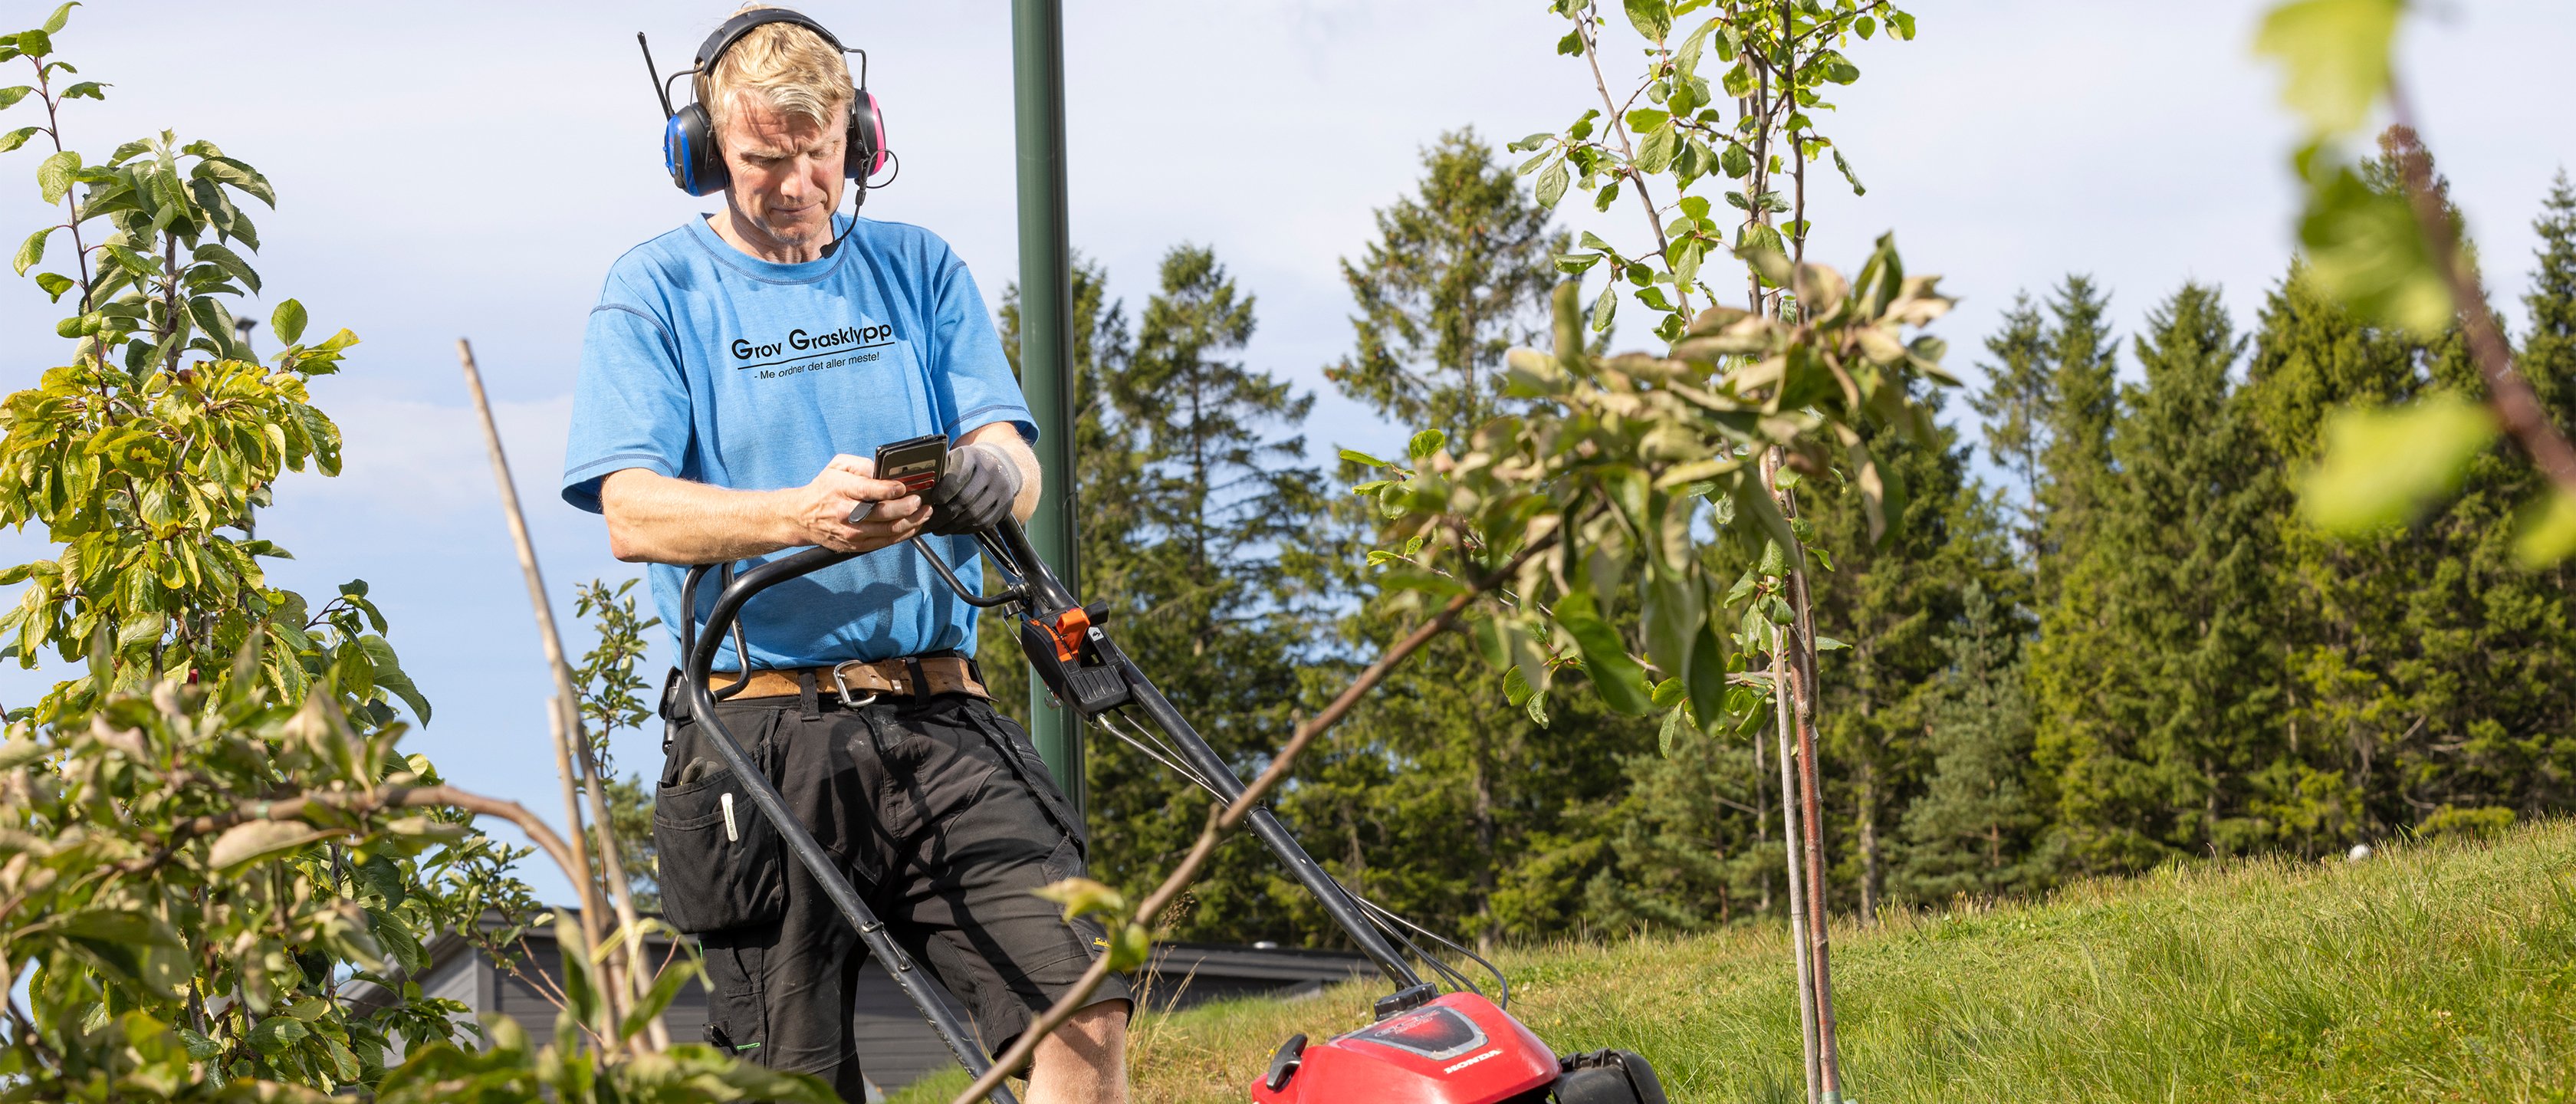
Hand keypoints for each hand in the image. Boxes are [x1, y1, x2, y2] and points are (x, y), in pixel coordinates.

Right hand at [784, 454, 928, 552]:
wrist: (802, 517)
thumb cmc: (824, 489)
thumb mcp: (838, 466)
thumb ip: (861, 464)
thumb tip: (883, 469)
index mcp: (841, 490)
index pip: (868, 490)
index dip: (889, 489)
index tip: (904, 486)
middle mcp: (846, 514)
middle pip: (882, 513)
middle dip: (906, 507)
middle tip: (919, 500)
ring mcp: (852, 533)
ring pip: (888, 530)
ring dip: (911, 522)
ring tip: (924, 512)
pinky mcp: (856, 545)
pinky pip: (885, 542)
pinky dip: (903, 534)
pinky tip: (914, 525)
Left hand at [924, 442, 1023, 535]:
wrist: (1000, 466)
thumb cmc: (968, 465)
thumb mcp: (955, 459)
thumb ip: (940, 473)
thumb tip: (918, 494)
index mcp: (974, 458)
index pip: (957, 477)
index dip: (943, 492)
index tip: (932, 501)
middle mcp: (991, 473)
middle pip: (964, 500)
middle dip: (944, 515)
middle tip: (931, 523)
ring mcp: (1001, 490)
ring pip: (973, 515)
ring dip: (953, 526)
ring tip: (939, 529)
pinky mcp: (1005, 506)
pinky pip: (983, 523)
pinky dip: (966, 529)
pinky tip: (955, 529)